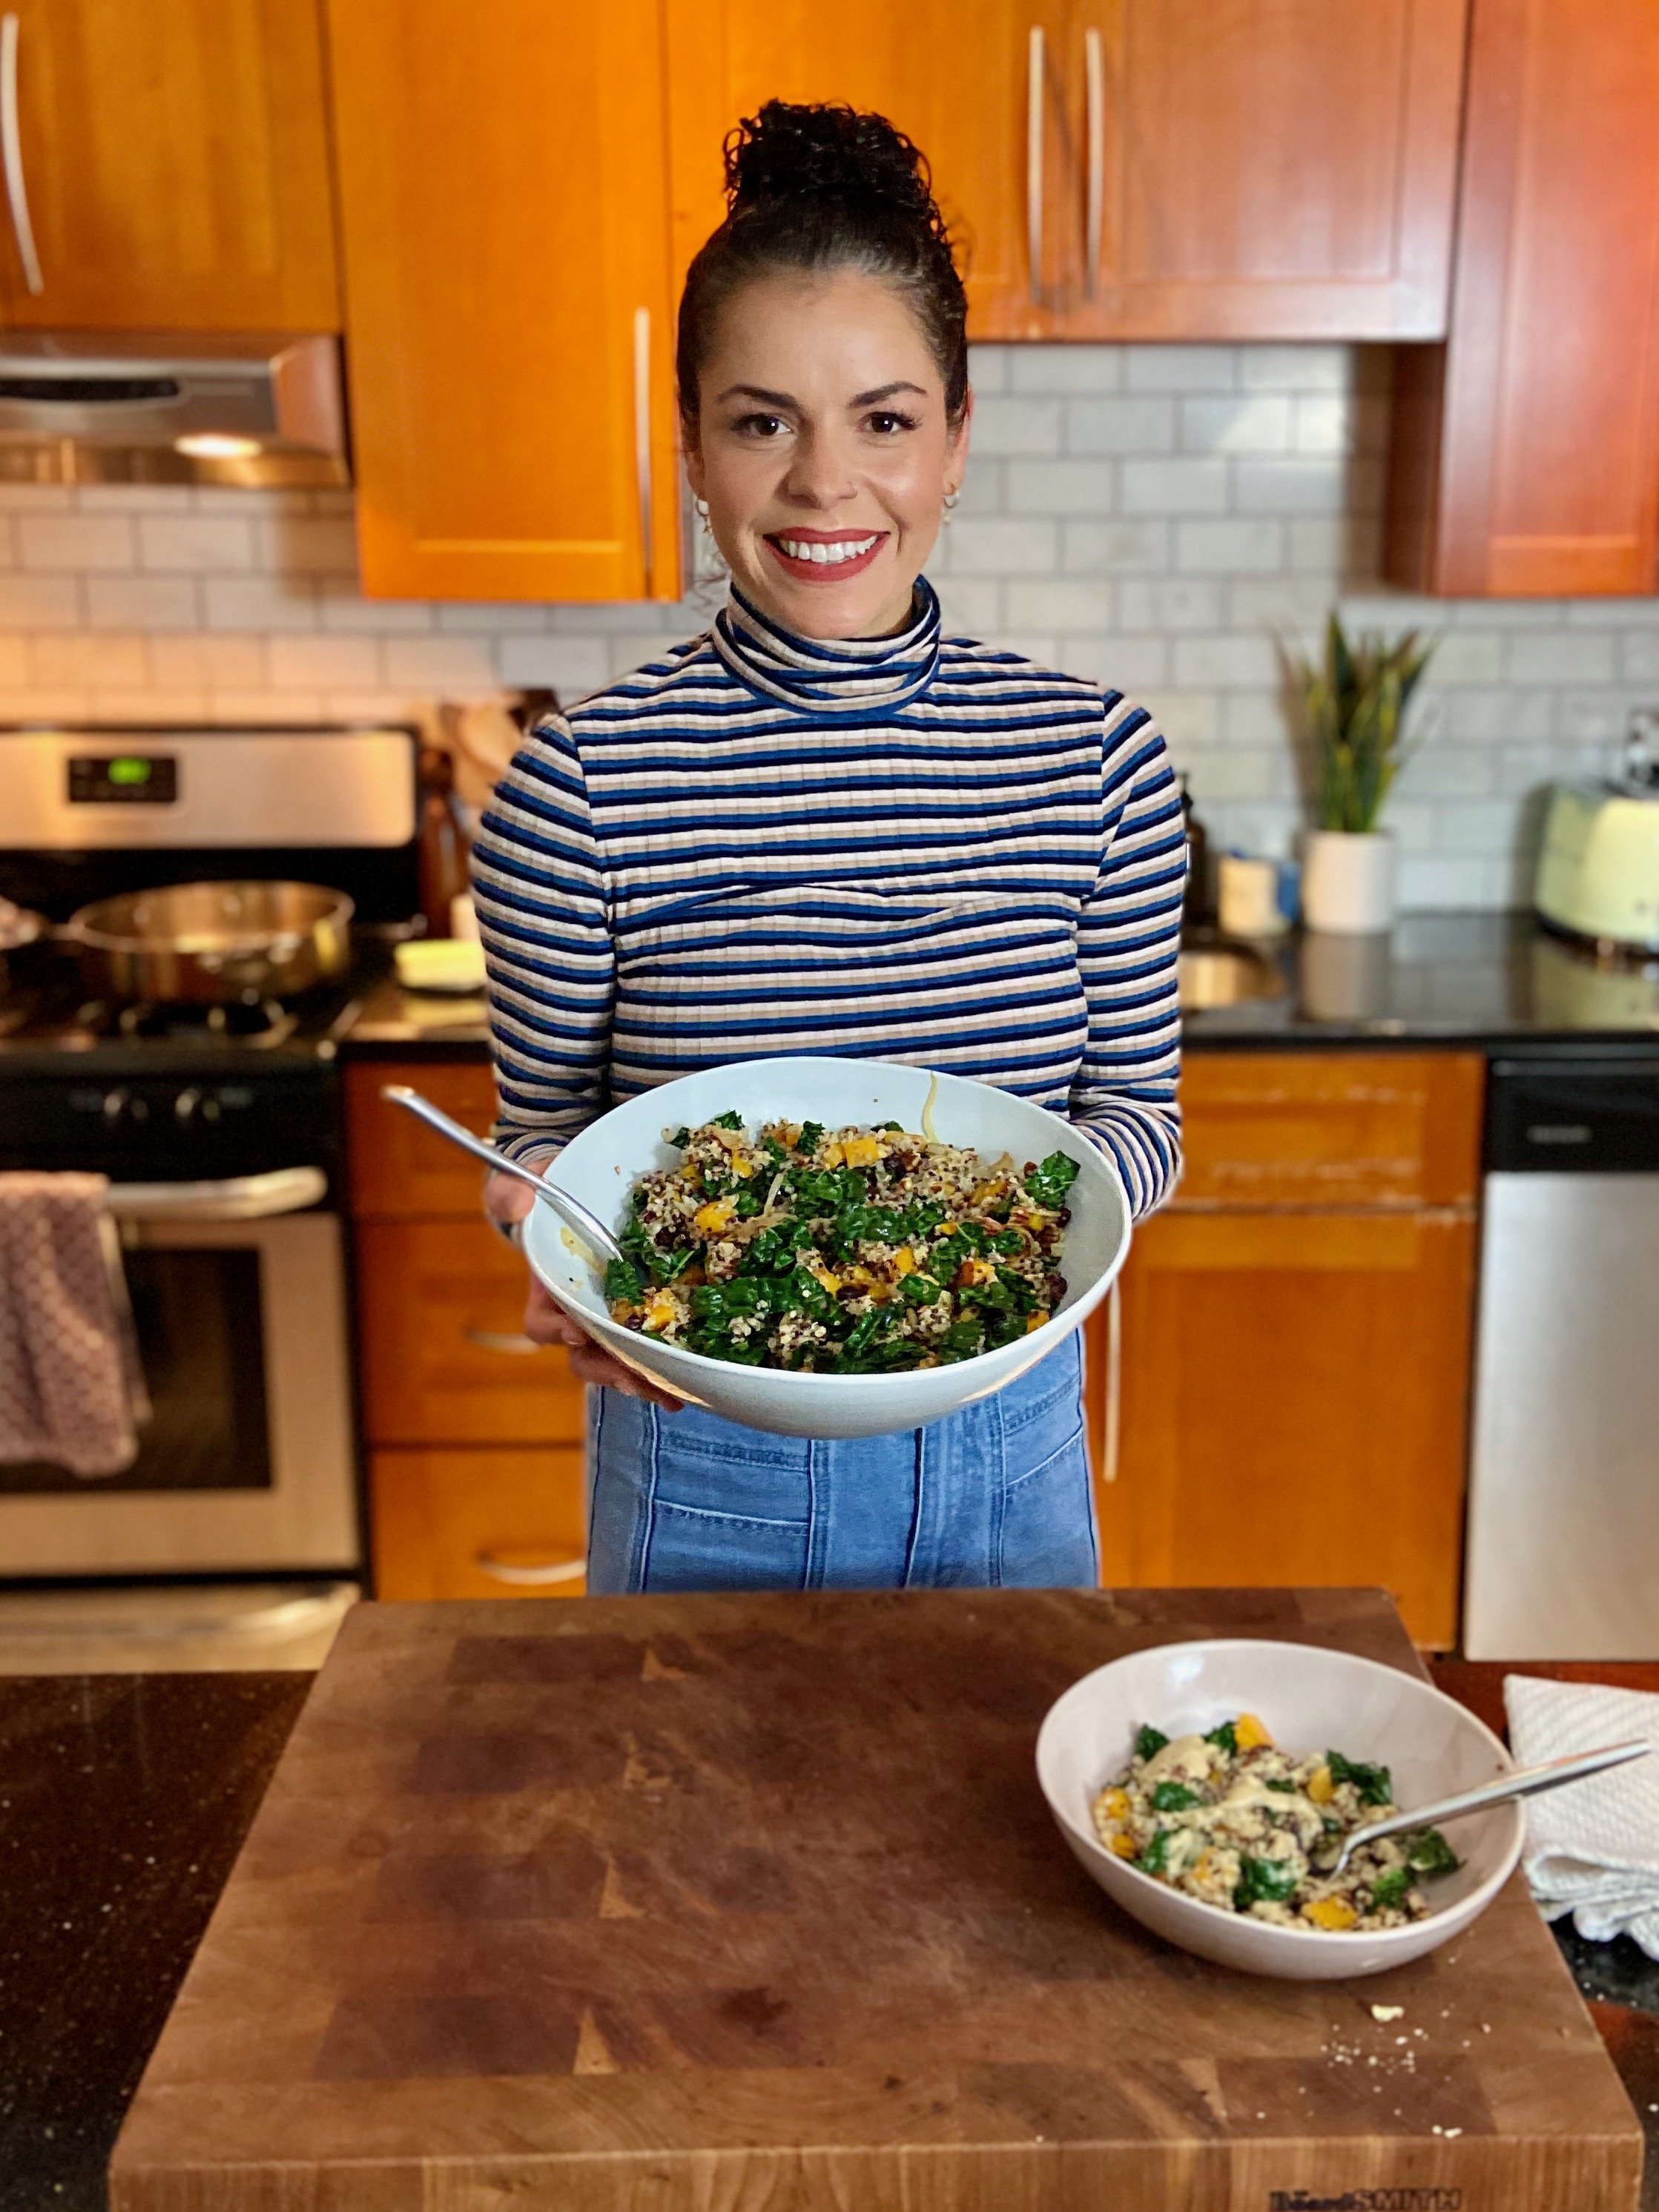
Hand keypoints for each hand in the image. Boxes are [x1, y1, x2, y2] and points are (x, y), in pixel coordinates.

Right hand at [483, 1171, 683, 1410]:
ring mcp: (617, 1314)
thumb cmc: (554, 1188)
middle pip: (587, 1356)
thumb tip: (515, 1206)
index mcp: (549, 1288)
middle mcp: (581, 1311)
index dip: (556, 1331)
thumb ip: (510, 1192)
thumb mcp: (529, 1182)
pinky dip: (670, 1364)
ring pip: (622, 1359)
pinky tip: (690, 1380)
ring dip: (642, 1379)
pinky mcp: (650, 1309)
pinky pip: (656, 1343)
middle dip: (609, 1370)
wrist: (588, 1183)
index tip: (577, 1331)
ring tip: (667, 1393)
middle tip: (635, 1379)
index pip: (542, 1323)